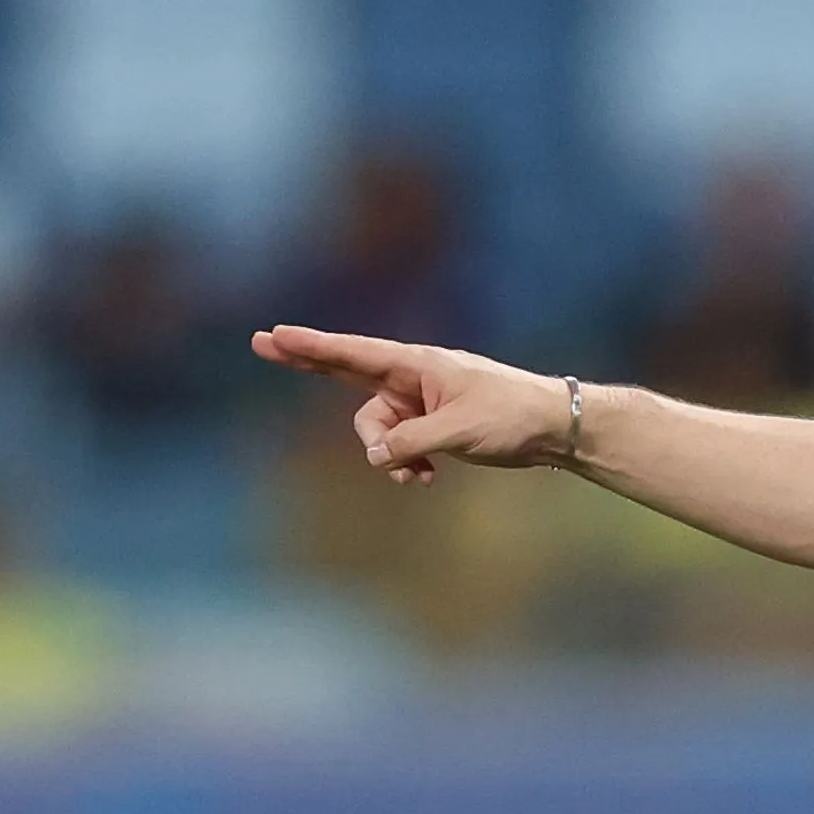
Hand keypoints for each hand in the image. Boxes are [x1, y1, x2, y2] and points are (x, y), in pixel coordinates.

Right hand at [250, 327, 576, 483]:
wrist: (552, 427)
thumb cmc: (510, 415)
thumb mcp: (457, 431)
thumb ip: (410, 442)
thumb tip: (376, 455)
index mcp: (417, 365)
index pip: (353, 354)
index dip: (311, 347)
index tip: (276, 335)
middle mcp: (412, 378)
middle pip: (348, 377)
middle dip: (308, 365)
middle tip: (261, 342)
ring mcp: (419, 402)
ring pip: (376, 431)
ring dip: (388, 456)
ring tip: (417, 475)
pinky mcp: (431, 425)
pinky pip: (398, 446)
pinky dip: (405, 463)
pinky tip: (427, 479)